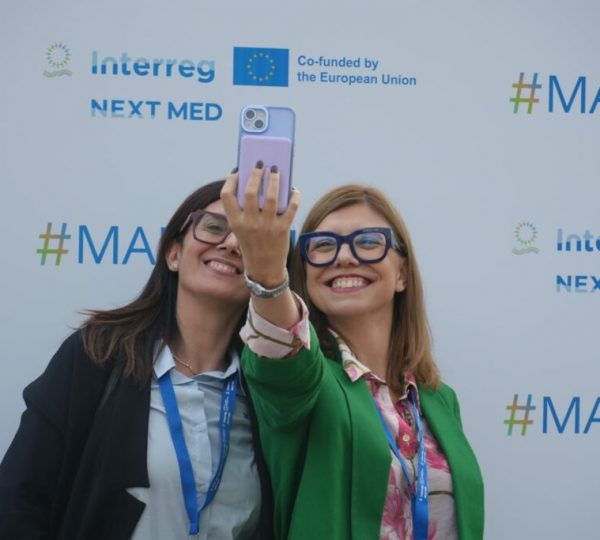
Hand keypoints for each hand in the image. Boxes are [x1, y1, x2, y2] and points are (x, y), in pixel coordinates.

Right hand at [221, 163, 299, 287]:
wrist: (264, 269)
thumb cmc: (252, 246)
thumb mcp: (240, 231)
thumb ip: (244, 212)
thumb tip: (257, 184)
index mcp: (236, 223)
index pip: (227, 196)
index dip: (231, 181)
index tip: (237, 171)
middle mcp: (250, 223)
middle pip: (250, 191)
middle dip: (256, 174)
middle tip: (261, 164)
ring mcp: (267, 226)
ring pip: (271, 196)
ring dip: (274, 179)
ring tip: (276, 171)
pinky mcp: (283, 229)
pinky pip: (291, 207)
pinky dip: (294, 195)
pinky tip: (293, 189)